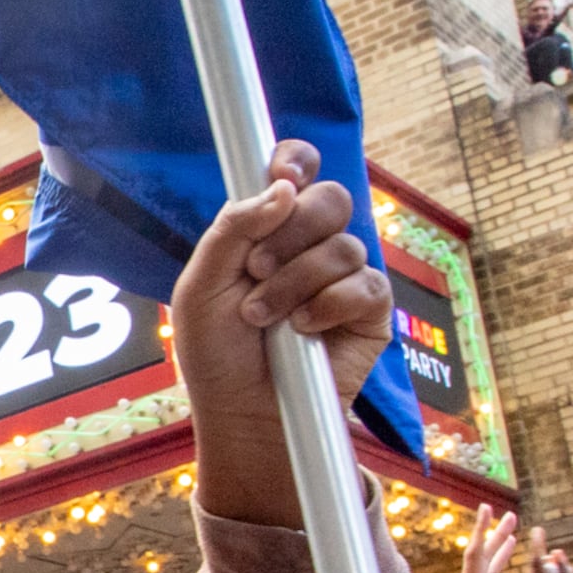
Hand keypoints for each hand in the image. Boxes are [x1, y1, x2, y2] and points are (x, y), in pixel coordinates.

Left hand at [169, 142, 396, 529]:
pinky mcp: (370, 310)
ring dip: (295, 282)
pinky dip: (328, 306)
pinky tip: (303, 331)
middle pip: (330, 197)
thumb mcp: (202, 286)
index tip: (282, 177)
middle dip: (290, 232)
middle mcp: (310, 244)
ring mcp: (344, 275)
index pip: (296, 170)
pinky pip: (366, 284)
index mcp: (269, 227)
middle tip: (256, 269)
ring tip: (263, 318)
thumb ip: (232, 229)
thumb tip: (282, 188)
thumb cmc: (216, 351)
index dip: (295, 161)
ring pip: (342, 245)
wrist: (242, 411)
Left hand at [439, 509, 523, 572]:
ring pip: (488, 568)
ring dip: (500, 550)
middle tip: (510, 515)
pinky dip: (500, 569)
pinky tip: (506, 567)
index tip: (488, 507)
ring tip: (512, 534)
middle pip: (484, 555)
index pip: (477, 553)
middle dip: (496, 534)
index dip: (483, 529)